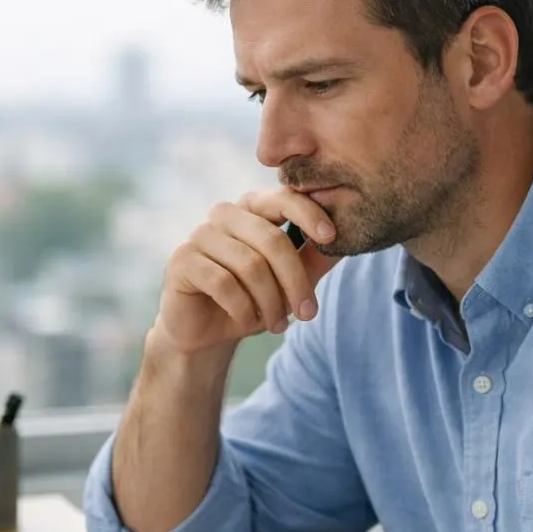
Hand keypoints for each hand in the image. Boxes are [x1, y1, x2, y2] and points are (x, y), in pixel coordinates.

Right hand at [153, 188, 339, 355]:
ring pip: (250, 265)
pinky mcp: (182, 261)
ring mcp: (199, 235)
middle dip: (295, 282)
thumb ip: (314, 259)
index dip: (309, 214)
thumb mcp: (289, 281)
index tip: (331, 237)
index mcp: (252, 208)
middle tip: (308, 314)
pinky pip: (224, 284)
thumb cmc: (250, 299)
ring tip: (276, 325)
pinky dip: (243, 309)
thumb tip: (350, 238)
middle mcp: (224, 214)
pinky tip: (247, 320)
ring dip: (270, 302)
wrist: (205, 333)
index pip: (283, 198)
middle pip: (271, 241)